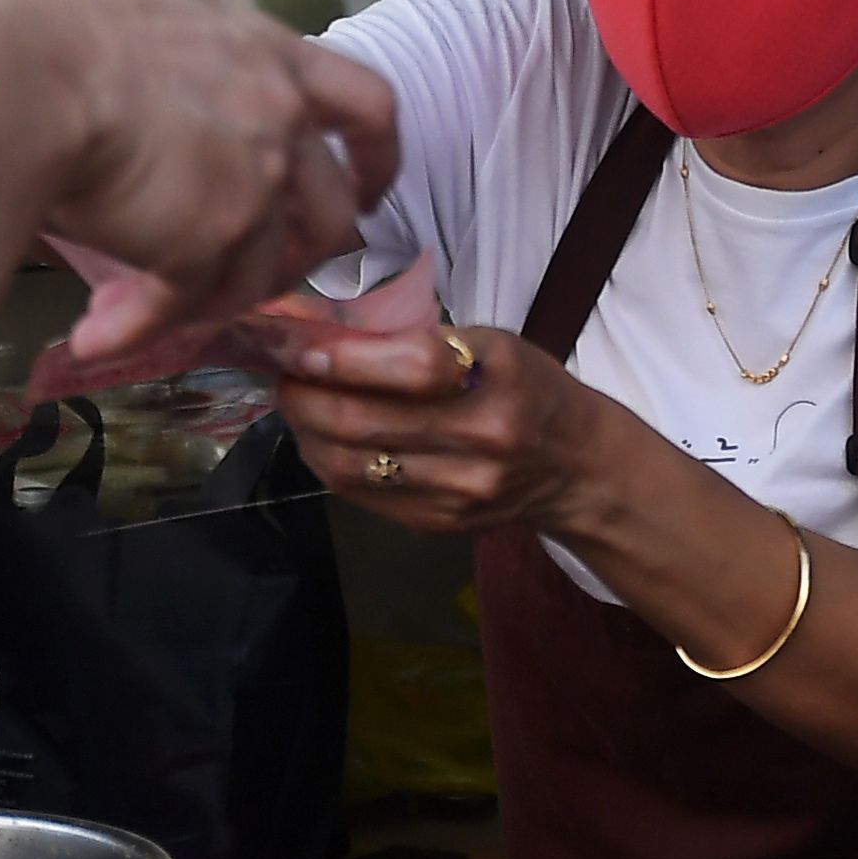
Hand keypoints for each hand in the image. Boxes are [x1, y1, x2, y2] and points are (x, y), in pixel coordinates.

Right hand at [0, 0, 398, 368]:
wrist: (19, 72)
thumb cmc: (50, 36)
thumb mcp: (150, 32)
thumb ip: (191, 80)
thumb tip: (166, 128)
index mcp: (268, 51)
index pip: (365, 103)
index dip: (375, 158)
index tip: (365, 192)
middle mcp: (278, 116)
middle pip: (332, 212)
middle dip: (299, 258)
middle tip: (253, 280)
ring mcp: (254, 181)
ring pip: (264, 273)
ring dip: (208, 300)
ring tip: (141, 309)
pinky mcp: (209, 238)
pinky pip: (187, 305)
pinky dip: (141, 327)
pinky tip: (97, 336)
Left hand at [254, 268, 602, 540]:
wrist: (576, 468)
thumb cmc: (527, 388)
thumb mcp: (492, 344)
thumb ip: (417, 340)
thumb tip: (324, 334)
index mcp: (497, 379)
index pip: (407, 367)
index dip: (339, 357)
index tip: (294, 345)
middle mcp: (480, 441)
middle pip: (362, 423)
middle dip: (303, 396)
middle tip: (281, 374)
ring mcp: (457, 492)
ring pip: (349, 466)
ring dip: (305, 433)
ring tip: (297, 405)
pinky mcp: (438, 525)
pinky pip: (361, 495)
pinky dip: (328, 463)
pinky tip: (322, 439)